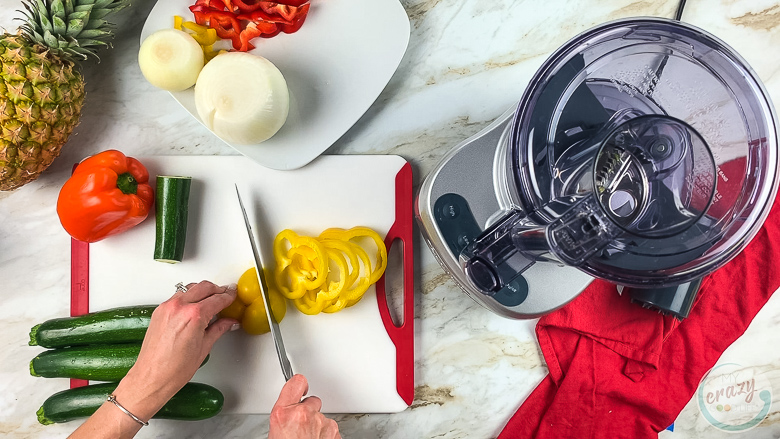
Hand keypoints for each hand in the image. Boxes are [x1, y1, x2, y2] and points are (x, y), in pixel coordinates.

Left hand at [113, 281, 237, 420]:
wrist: (152, 377)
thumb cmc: (174, 369)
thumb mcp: (204, 347)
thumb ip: (218, 329)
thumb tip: (228, 322)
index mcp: (193, 315)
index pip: (217, 299)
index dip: (228, 297)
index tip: (233, 297)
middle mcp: (179, 307)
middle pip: (204, 287)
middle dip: (217, 289)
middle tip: (225, 295)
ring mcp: (167, 307)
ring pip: (190, 288)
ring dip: (202, 290)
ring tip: (211, 299)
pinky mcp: (159, 311)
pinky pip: (178, 296)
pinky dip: (189, 296)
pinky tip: (194, 305)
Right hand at [270, 374, 340, 438]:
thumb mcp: (275, 431)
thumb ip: (284, 415)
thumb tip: (287, 414)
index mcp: (283, 414)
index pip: (296, 382)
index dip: (300, 384)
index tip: (303, 387)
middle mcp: (303, 414)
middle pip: (312, 401)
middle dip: (309, 411)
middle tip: (301, 426)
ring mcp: (321, 422)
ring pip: (322, 417)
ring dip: (317, 425)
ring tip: (308, 437)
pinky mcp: (333, 431)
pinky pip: (330, 428)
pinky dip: (325, 434)